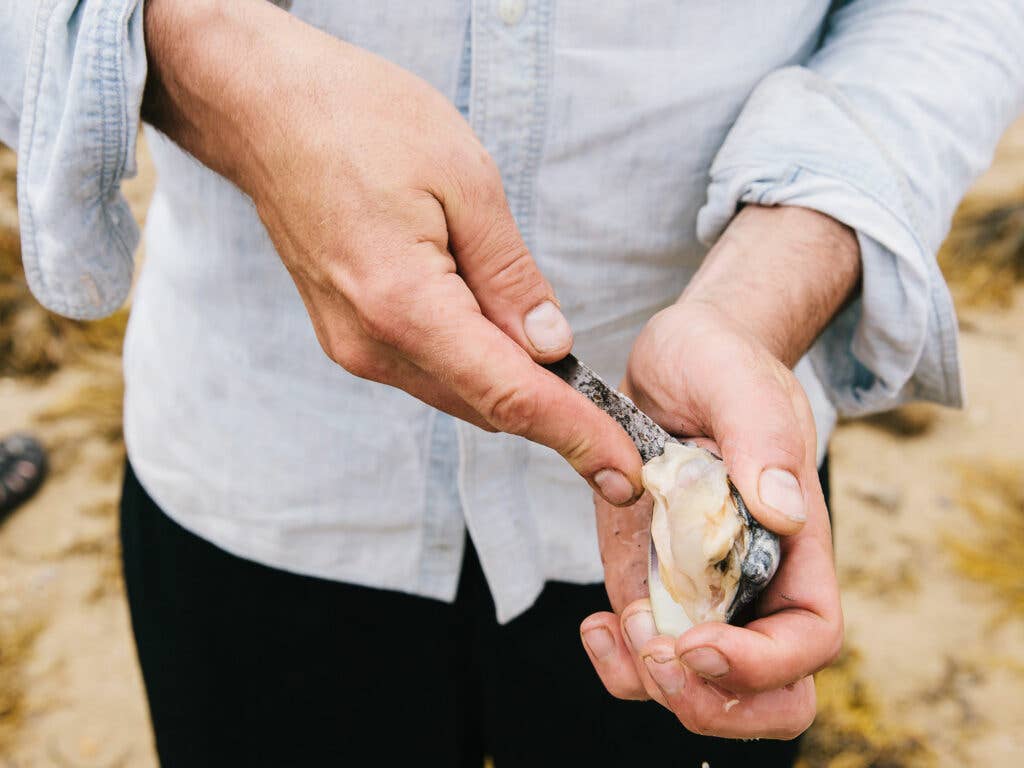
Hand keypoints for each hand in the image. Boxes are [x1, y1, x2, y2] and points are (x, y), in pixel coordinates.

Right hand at [141, 0, 642, 504]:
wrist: (265, 108)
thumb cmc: (359, 121)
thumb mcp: (465, 179)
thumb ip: (511, 276)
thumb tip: (551, 346)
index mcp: (404, 306)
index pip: (510, 396)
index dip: (577, 437)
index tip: (626, 473)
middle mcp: (372, 345)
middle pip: (486, 406)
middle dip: (554, 413)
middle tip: (613, 416)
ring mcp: (353, 346)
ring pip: (458, 392)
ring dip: (512, 384)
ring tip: (546, 341)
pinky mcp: (349, 336)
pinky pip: (429, 369)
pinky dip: (474, 364)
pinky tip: (493, 324)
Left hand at [579, 206, 855, 738]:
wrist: (673, 362)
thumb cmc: (721, 364)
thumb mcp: (740, 385)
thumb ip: (765, 439)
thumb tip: (785, 507)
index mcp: (795, 545)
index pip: (809, 641)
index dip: (763, 666)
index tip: (699, 640)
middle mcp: (751, 581)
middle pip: (766, 695)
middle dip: (713, 705)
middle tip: (657, 661)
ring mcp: (696, 587)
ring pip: (695, 687)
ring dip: (650, 685)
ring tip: (610, 630)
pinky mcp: (647, 580)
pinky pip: (642, 651)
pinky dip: (617, 659)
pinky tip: (592, 624)